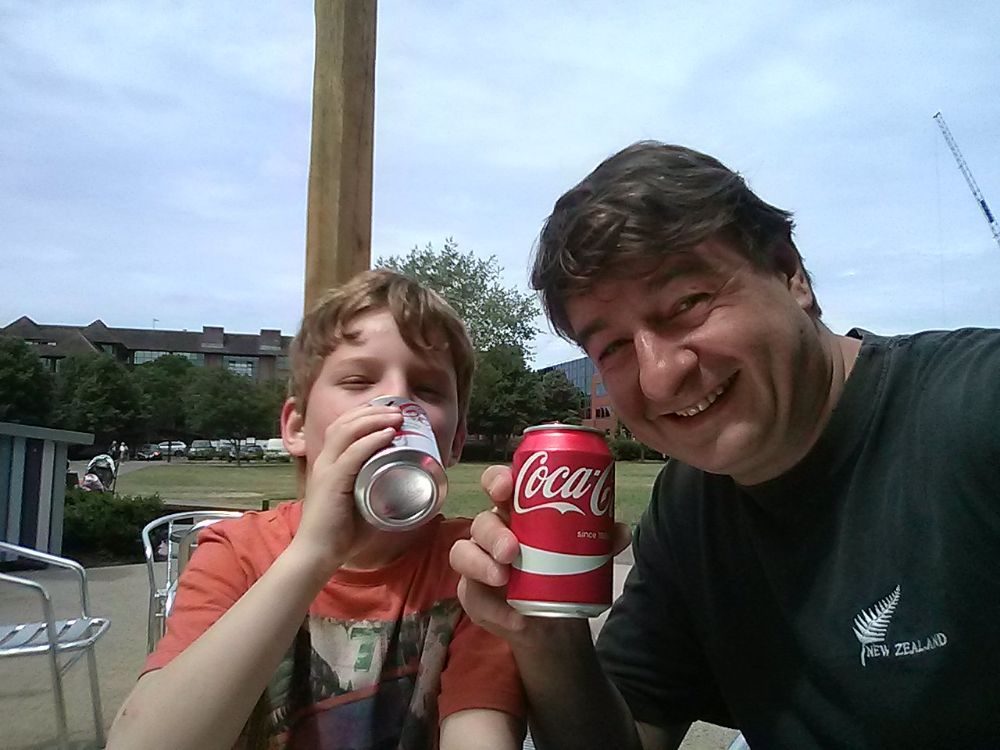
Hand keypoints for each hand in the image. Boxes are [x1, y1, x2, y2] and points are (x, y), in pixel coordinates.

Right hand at [287, 403, 402, 577]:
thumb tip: (406, 488)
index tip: (390, 411)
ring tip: (397, 417)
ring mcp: (326, 470)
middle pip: (345, 422)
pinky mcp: (331, 482)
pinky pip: (352, 454)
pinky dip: (371, 441)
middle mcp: (325, 461)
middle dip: (373, 411)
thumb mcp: (362, 504)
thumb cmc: (340, 533)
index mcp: (329, 463)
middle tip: (399, 410)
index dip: (365, 414)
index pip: (343, 426)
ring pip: (348, 431)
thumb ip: (377, 493)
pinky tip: (387, 434)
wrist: (318, 554)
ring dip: (374, 420)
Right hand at [450, 465, 631, 645]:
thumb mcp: (586, 553)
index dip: (497, 480)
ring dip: (480, 565)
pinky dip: (493, 608)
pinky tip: (513, 618)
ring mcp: (478, 562)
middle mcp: (493, 532)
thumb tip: (620, 530)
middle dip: (493, 533)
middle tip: (512, 550)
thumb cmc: (564, 569)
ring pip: (463, 553)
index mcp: (516, 511)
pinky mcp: (473, 594)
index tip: (507, 488)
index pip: (498, 485)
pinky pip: (472, 597)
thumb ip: (602, 540)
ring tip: (503, 578)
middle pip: (481, 522)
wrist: (555, 618)